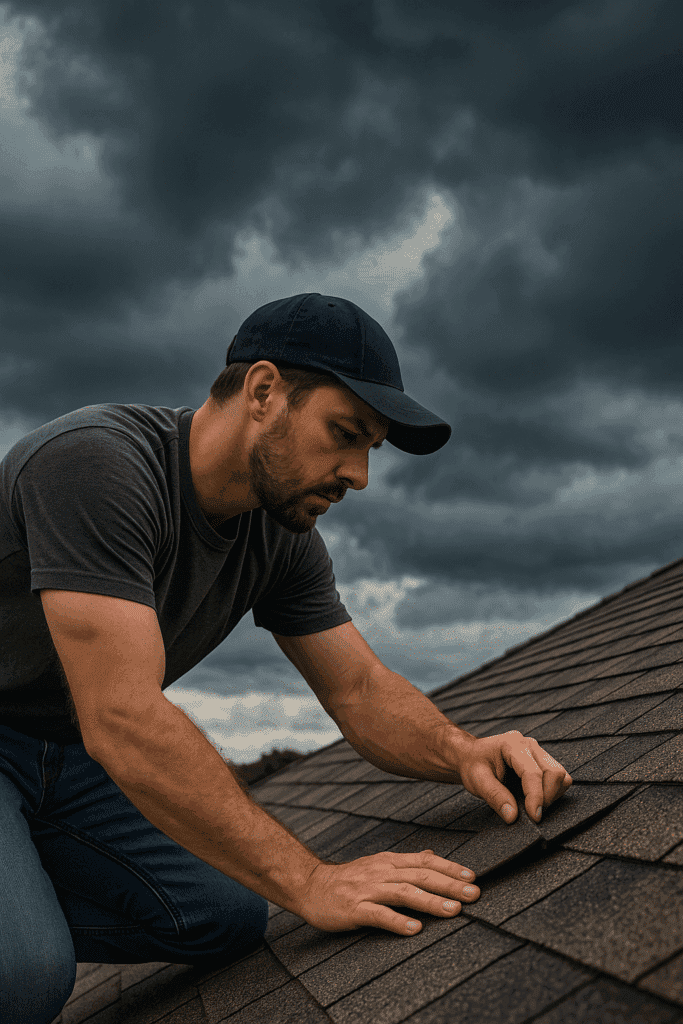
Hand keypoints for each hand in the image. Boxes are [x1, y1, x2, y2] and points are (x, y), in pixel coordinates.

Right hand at [297, 849, 479, 934]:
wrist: (310, 885)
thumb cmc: (348, 879)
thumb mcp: (378, 864)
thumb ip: (405, 862)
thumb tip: (431, 855)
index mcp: (388, 861)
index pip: (424, 861)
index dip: (449, 867)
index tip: (472, 876)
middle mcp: (381, 872)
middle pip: (420, 876)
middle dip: (449, 884)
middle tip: (473, 894)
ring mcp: (368, 889)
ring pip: (404, 893)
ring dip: (430, 901)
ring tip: (453, 910)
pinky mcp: (354, 908)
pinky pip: (378, 915)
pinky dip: (397, 921)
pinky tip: (414, 929)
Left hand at [448, 729, 572, 822]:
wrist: (471, 755)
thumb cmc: (473, 765)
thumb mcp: (476, 780)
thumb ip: (495, 797)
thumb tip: (513, 817)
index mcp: (511, 744)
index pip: (533, 772)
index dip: (536, 796)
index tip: (534, 817)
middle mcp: (529, 745)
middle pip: (554, 773)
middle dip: (547, 797)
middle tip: (531, 813)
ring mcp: (538, 751)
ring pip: (561, 775)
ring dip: (552, 795)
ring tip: (532, 805)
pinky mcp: (543, 761)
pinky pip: (559, 778)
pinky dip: (553, 792)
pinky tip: (536, 798)